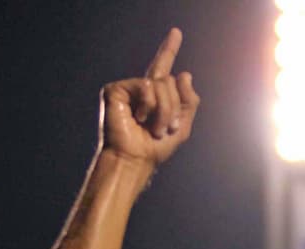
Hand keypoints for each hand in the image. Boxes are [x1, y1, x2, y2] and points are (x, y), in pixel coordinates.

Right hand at [98, 28, 199, 169]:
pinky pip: (146, 86)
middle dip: (174, 108)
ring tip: (153, 128)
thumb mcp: (182, 126)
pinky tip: (138, 118)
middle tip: (165, 129)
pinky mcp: (116, 90)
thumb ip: (188, 101)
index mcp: (156, 95)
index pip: (164, 68)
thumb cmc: (155, 148)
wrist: (135, 159)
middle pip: (170, 80)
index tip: (176, 32)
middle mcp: (142, 89)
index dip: (170, 49)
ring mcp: (129, 88)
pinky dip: (149, 105)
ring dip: (164, 110)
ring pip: (161, 83)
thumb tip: (185, 73)